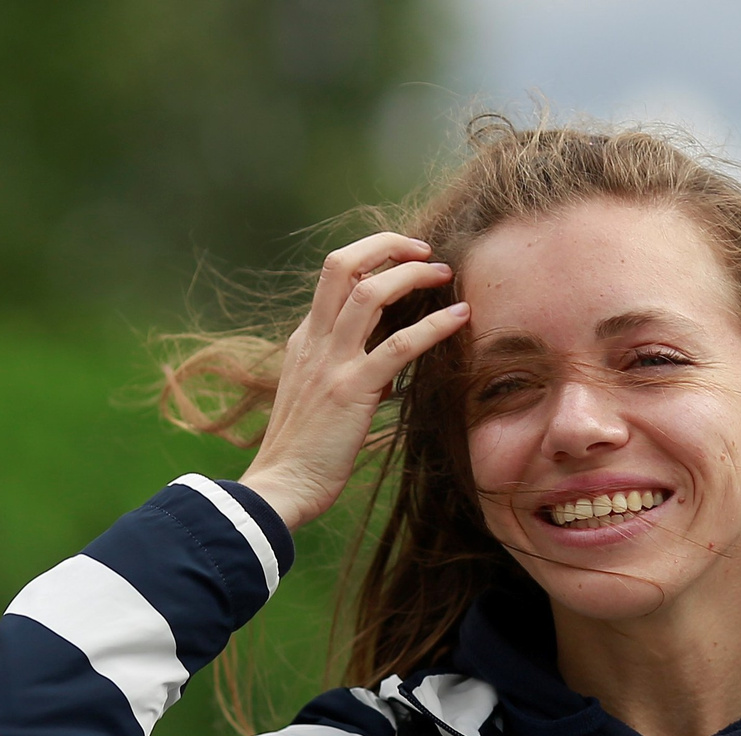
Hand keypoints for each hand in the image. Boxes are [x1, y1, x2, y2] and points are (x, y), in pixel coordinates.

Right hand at [239, 232, 468, 530]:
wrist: (281, 486)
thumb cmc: (303, 451)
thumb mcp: (317, 397)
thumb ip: (345, 371)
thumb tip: (388, 367)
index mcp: (305, 340)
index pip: (333, 276)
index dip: (370, 256)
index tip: (404, 259)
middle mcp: (315, 341)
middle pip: (343, 264)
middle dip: (387, 245)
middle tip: (425, 250)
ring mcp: (331, 363)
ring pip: (370, 292)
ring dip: (412, 275)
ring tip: (444, 274)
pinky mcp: (352, 390)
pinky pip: (399, 345)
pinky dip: (434, 326)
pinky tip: (459, 319)